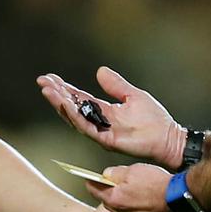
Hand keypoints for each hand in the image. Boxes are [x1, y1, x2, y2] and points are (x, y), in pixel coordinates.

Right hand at [37, 67, 185, 169]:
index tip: (49, 78)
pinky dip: (75, 117)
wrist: (168, 138)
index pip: (78, 99)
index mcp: (103, 111)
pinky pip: (87, 128)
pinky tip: (66, 105)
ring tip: (49, 91)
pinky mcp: (107, 140)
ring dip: (61, 105)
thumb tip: (99, 70)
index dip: (64, 89)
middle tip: (42, 82)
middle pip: (72, 108)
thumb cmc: (154, 120)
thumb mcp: (133, 95)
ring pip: (75, 118)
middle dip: (56, 95)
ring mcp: (101, 132)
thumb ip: (115, 85)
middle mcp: (98, 122)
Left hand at [86, 163, 175, 211]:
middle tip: (115, 182)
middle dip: (110, 192)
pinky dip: (138, 208)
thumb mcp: (132, 170)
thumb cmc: (156, 184)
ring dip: (125, 201)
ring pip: (123, 210)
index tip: (90, 178)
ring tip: (134, 191)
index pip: (94, 190)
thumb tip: (107, 174)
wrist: (180, 198)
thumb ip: (115, 173)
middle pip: (109, 201)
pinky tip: (146, 200)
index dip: (92, 182)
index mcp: (114, 200)